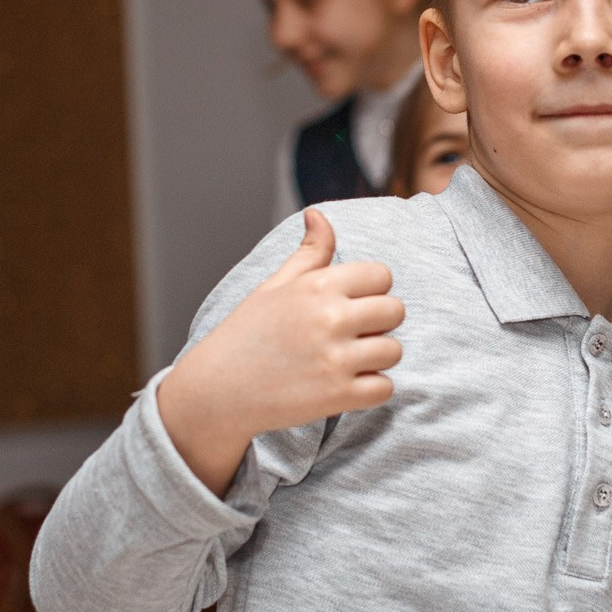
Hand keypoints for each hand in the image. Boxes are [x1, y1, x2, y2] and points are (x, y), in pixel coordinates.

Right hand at [157, 209, 404, 493]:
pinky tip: (344, 385)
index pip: (381, 275)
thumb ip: (308, 253)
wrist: (216, 391)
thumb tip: (318, 214)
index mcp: (317, 285)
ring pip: (393, 351)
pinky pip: (384, 388)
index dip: (371, 291)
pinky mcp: (338, 396)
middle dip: (379, 323)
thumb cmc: (246, 334)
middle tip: (351, 335)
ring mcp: (335, 359)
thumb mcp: (274, 286)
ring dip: (376, 358)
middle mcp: (330, 318)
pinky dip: (370, 390)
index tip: (351, 305)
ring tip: (347, 361)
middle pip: (395, 311)